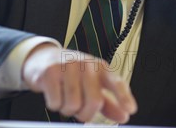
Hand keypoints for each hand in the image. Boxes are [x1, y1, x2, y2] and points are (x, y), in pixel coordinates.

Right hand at [22, 43, 136, 122]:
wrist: (44, 58)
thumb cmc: (73, 74)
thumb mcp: (93, 84)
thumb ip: (109, 102)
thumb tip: (125, 116)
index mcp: (100, 68)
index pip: (116, 82)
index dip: (123, 96)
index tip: (131, 109)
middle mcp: (86, 64)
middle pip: (94, 102)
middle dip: (86, 114)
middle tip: (79, 110)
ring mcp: (68, 66)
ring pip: (73, 105)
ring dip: (68, 110)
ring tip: (65, 98)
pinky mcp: (50, 72)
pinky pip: (56, 103)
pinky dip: (54, 105)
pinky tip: (54, 93)